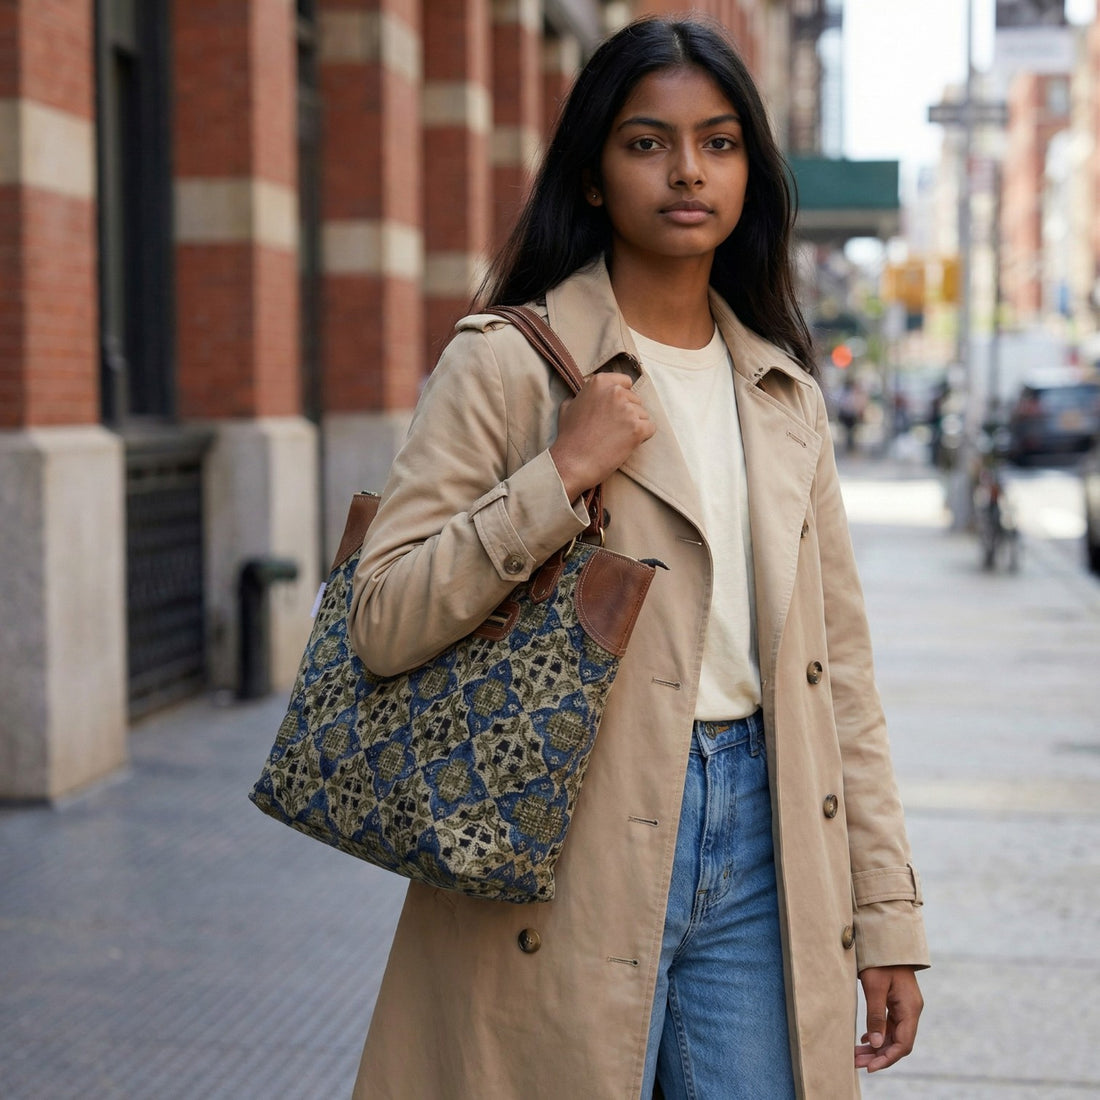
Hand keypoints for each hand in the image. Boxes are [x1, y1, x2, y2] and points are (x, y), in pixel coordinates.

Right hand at [549, 373, 654, 499]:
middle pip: (635, 400)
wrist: (572, 463)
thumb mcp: (568, 407)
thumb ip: (582, 396)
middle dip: (627, 414)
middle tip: (611, 430)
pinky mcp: (637, 429)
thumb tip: (585, 395)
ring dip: (633, 427)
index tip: (613, 411)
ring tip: (615, 439)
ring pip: (643, 415)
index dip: (622, 398)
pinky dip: (642, 438)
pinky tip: (625, 444)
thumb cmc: (569, 437)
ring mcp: (627, 410)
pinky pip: (650, 428)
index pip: (625, 382)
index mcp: (599, 382)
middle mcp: (615, 392)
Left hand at [854, 965, 922, 1072]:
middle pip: (898, 1042)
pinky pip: (890, 1025)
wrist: (885, 939)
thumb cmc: (880, 960)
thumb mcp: (874, 987)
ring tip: (856, 1055)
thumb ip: (876, 1015)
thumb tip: (876, 1044)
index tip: (870, 1067)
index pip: (903, 1044)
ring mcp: (905, 1006)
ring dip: (876, 1046)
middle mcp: (911, 1010)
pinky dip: (878, 1034)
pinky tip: (864, 1040)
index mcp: (910, 1008)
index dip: (887, 1058)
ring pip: (892, 1034)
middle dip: (878, 1055)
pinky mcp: (897, 1002)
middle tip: (857, 1063)